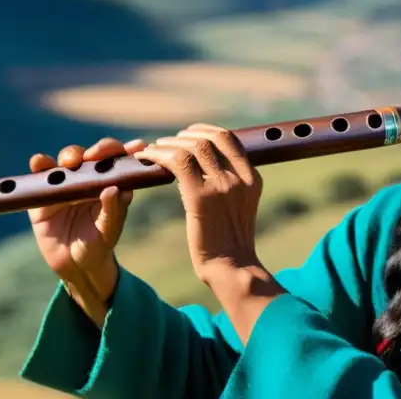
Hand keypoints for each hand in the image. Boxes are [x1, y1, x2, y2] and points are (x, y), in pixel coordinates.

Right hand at [27, 137, 146, 324]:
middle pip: (93, 154)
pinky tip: (39, 162)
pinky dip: (39, 165)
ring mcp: (66, 182)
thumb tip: (116, 189)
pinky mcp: (45, 192)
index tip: (135, 147)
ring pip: (68, 159)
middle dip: (97, 150)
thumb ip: (113, 210)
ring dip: (70, 155)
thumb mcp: (109, 230)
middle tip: (96, 155)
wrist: (74, 265)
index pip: (119, 159)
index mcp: (110, 182)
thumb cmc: (98, 243)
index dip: (125, 150)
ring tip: (70, 162)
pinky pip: (41, 174)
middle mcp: (89, 176)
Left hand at [133, 123, 263, 285]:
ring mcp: (222, 186)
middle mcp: (239, 178)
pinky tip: (147, 159)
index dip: (205, 131)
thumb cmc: (230, 243)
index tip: (188, 135)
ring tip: (154, 149)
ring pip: (192, 147)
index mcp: (252, 178)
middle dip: (184, 135)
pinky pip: (177, 162)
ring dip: (169, 144)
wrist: (232, 268)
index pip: (229, 138)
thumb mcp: (239, 206)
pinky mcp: (201, 197)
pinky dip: (159, 155)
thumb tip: (205, 168)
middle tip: (167, 142)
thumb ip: (229, 184)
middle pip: (210, 138)